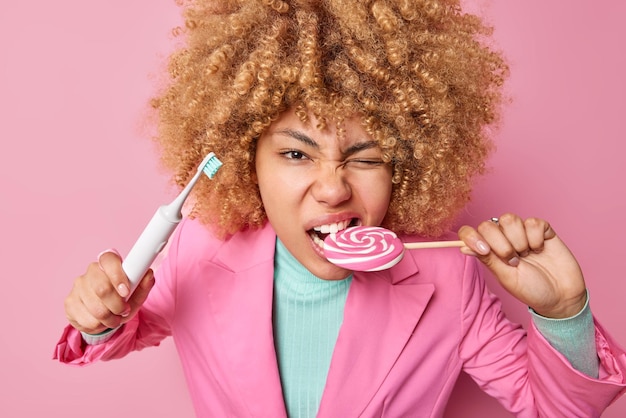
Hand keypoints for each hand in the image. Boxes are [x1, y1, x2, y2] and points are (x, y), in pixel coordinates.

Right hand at [64, 250, 154, 333]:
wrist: (103, 314)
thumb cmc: (122, 299)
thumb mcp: (136, 294)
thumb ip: (144, 284)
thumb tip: (149, 274)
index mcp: (108, 263)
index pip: (109, 260)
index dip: (118, 276)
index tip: (126, 292)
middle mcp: (91, 271)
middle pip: (102, 289)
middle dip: (117, 306)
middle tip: (123, 311)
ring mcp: (77, 286)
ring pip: (95, 309)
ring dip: (110, 319)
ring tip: (114, 319)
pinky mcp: (69, 302)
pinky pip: (86, 320)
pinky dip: (98, 326)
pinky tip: (101, 321)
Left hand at [457, 213, 586, 317]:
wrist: (560, 296)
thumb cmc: (531, 289)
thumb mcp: (506, 277)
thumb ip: (487, 259)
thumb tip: (462, 247)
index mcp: (489, 249)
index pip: (469, 232)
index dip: (472, 236)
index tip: (484, 250)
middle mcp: (503, 238)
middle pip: (489, 224)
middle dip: (501, 244)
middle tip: (514, 261)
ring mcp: (522, 232)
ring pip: (509, 219)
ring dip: (518, 240)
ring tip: (527, 255)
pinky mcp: (542, 229)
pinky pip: (532, 222)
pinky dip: (536, 238)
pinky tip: (540, 249)